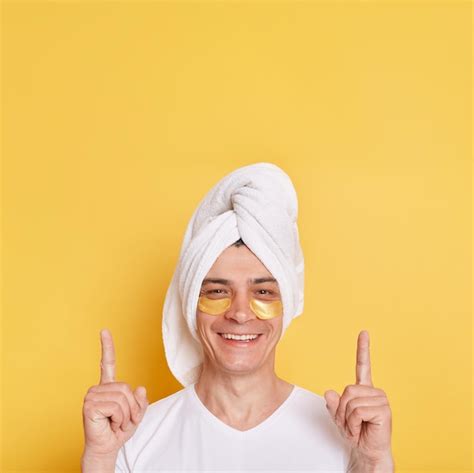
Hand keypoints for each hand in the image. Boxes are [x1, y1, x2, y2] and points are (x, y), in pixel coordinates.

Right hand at [82, 328, 148, 456]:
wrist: (106, 448)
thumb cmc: (118, 430)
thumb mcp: (136, 414)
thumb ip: (140, 401)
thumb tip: (140, 387)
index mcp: (108, 386)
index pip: (107, 362)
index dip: (107, 346)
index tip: (104, 330)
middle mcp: (98, 388)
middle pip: (126, 388)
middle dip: (131, 408)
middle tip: (123, 420)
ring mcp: (92, 396)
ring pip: (123, 398)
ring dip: (126, 415)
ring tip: (116, 423)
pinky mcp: (90, 405)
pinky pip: (116, 406)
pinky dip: (120, 418)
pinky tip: (110, 424)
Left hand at [324, 331, 392, 467]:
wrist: (368, 451)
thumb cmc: (357, 433)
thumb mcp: (339, 417)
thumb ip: (333, 404)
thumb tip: (328, 392)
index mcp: (364, 389)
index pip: (363, 365)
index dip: (363, 348)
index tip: (364, 332)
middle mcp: (374, 391)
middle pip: (347, 390)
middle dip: (342, 410)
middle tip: (350, 423)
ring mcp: (380, 400)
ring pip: (350, 401)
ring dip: (347, 418)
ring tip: (357, 426)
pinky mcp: (383, 410)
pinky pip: (357, 410)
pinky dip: (353, 423)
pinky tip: (362, 428)